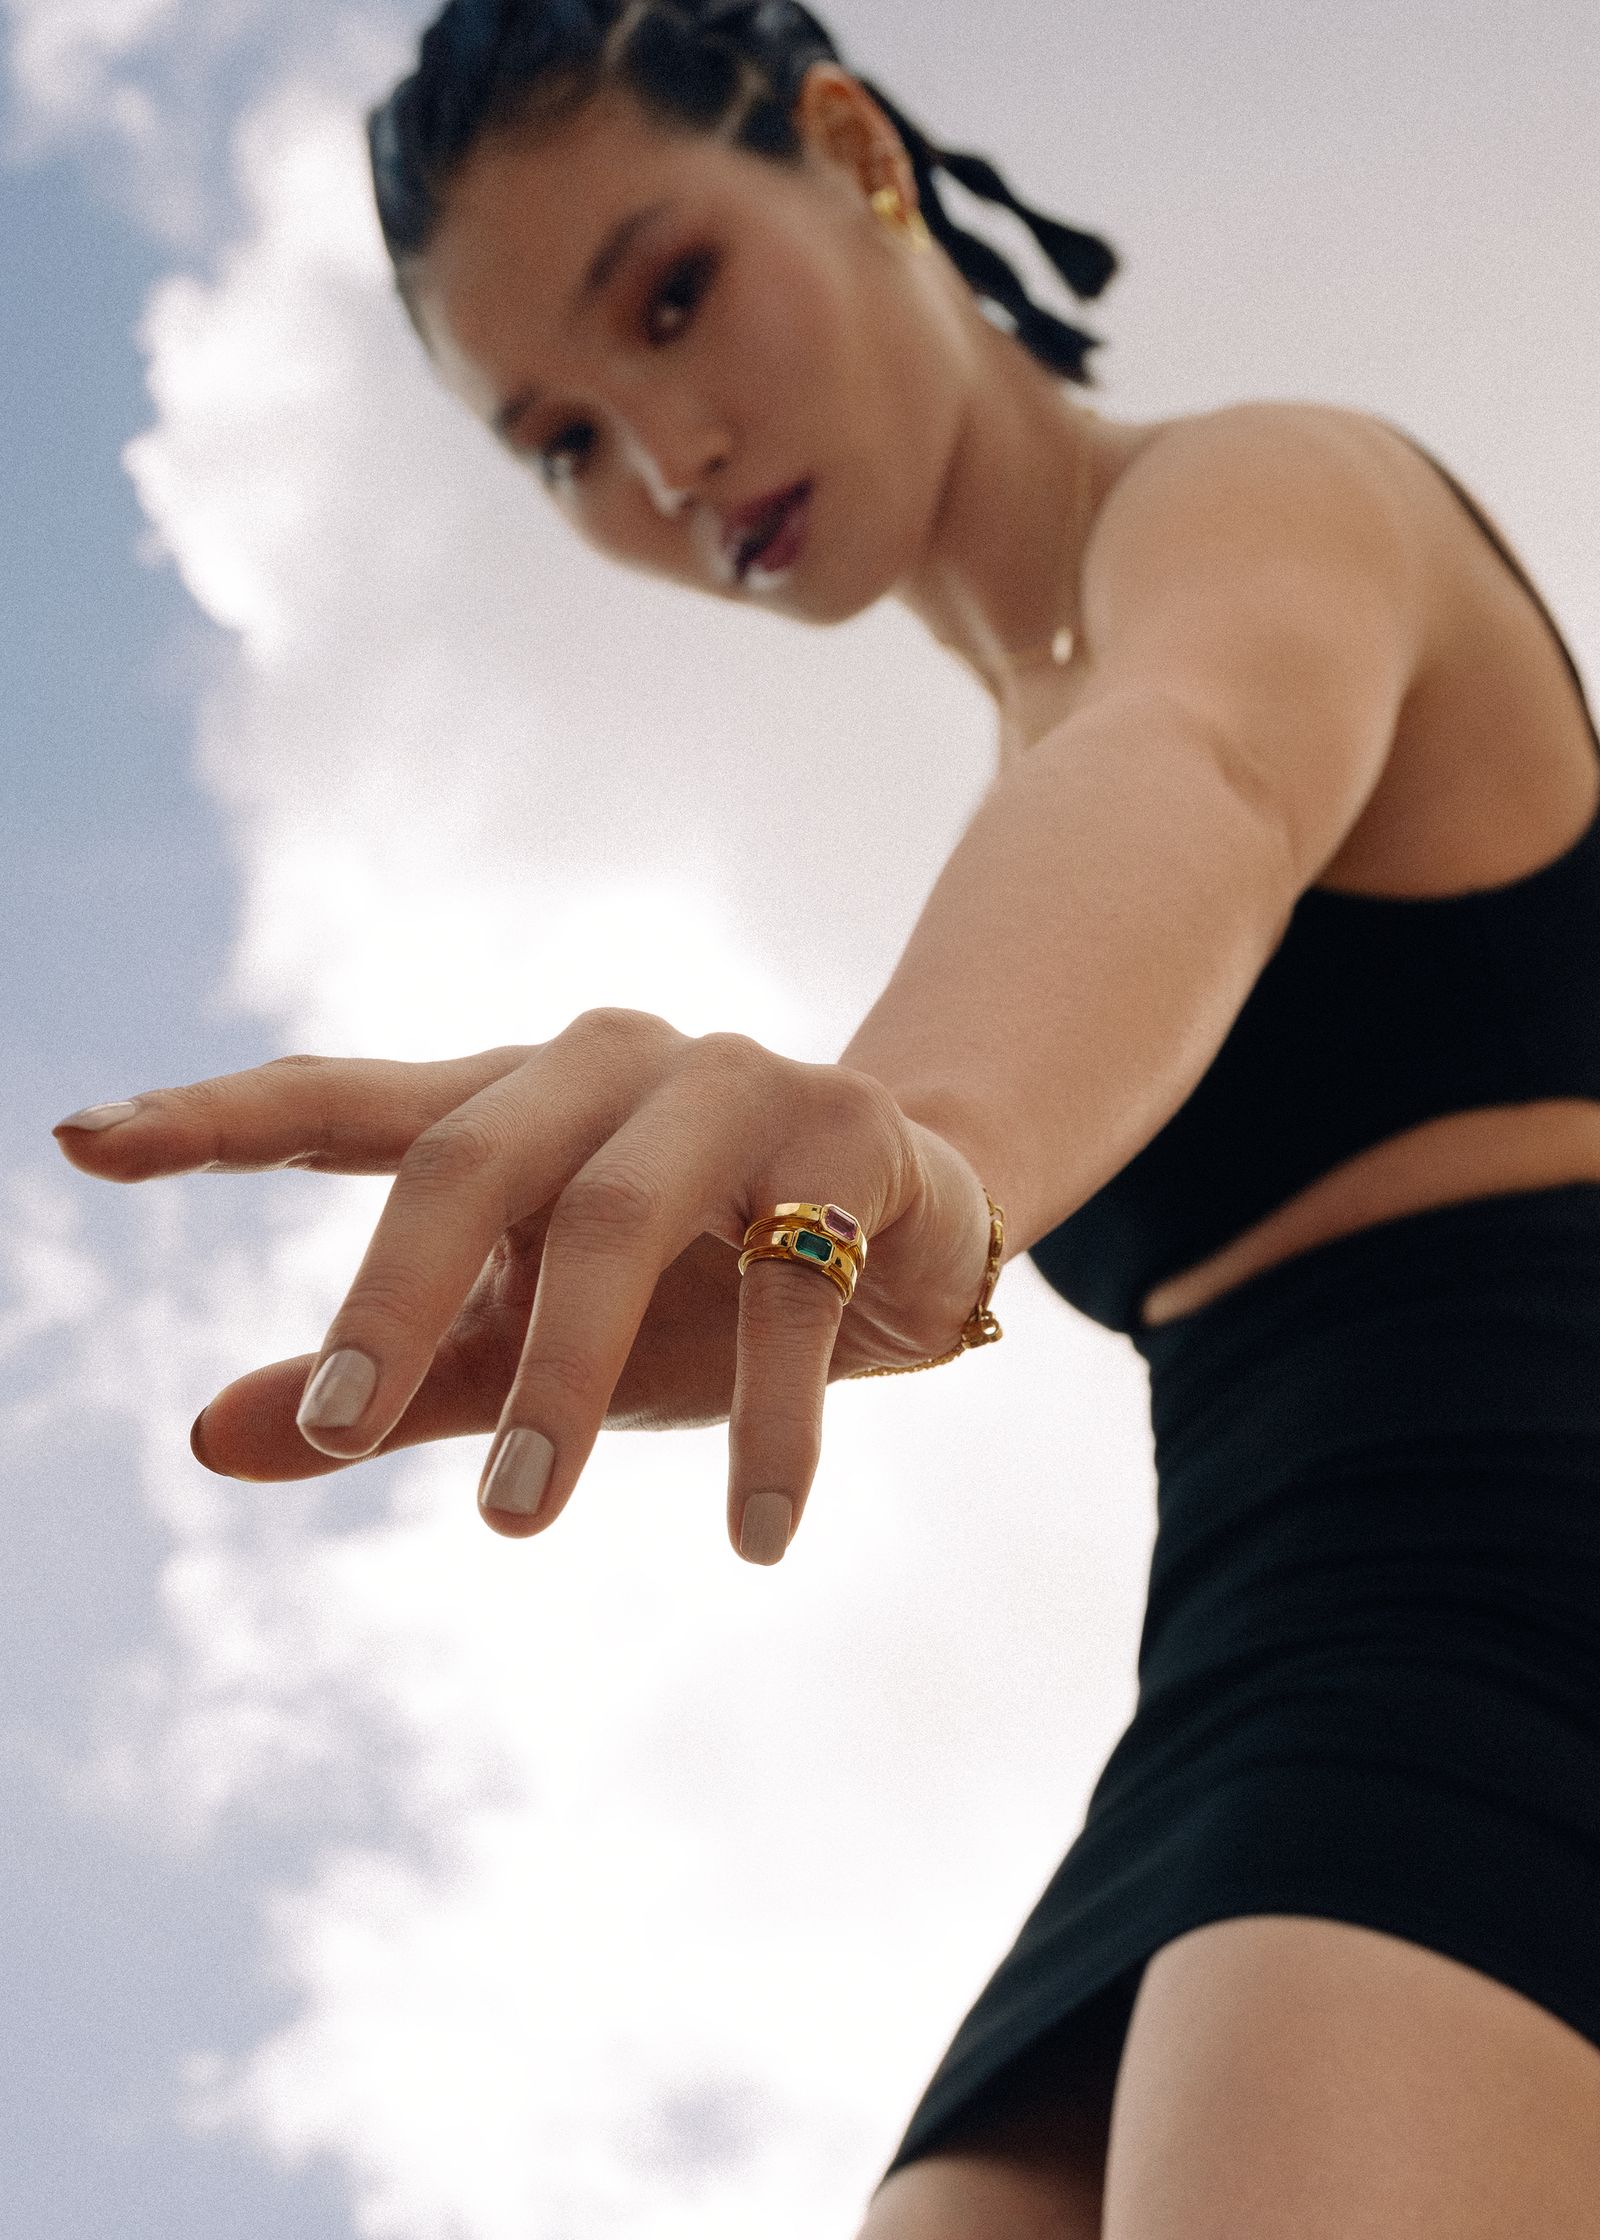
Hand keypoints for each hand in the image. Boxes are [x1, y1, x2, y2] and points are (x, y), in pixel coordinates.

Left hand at [52, 1013, 996, 1561]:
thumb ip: (393, 1382)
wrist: (913, 1220)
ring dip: (564, 1377)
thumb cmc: (689, 1280)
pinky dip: (765, 1425)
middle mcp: (610, 1067)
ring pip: (619, 1219)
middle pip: (470, 1158)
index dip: (213, 1121)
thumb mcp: (529, 1333)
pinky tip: (752, 1538)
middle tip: (332, 1433)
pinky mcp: (848, 1142)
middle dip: (394, 1298)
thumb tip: (203, 1441)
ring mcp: (733, 1088)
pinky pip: (792, 1290)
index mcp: (514, 1101)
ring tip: (516, 1523)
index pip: (342, 1101)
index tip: (79, 1144)